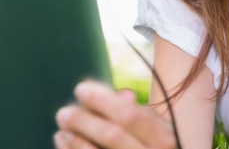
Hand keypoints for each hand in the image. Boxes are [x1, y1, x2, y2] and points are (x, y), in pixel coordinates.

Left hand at [54, 80, 177, 148]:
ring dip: (74, 139)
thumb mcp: (159, 128)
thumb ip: (141, 111)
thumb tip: (123, 93)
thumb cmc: (158, 145)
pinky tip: (62, 138)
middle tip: (64, 111)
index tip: (81, 88)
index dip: (104, 100)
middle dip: (84, 120)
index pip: (130, 115)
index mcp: (164, 137)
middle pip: (111, 135)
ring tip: (63, 125)